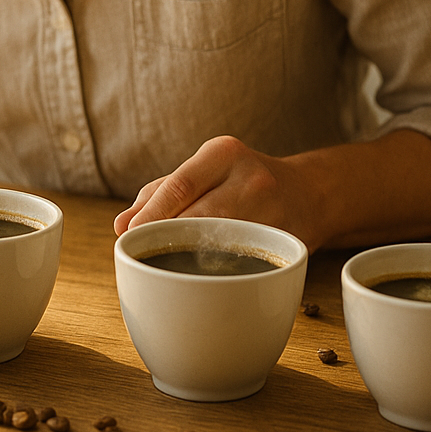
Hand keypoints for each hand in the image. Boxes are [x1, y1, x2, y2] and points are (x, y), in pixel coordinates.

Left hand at [113, 135, 324, 250]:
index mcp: (222, 153)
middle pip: (199, 216)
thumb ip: (160, 193)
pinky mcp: (289, 242)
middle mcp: (250, 176)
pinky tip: (206, 278)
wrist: (309, 193)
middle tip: (144, 255)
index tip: (128, 235)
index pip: (179, 186)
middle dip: (166, 238)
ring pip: (222, 242)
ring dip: (192, 258)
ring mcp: (274, 210)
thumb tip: (121, 225)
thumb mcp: (203, 171)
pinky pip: (246, 260)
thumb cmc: (240, 182)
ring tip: (170, 268)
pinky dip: (221, 271)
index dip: (151, 215)